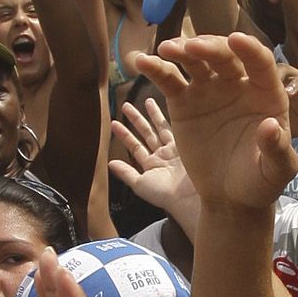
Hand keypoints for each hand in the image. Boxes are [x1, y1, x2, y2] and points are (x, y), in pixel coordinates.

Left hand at [108, 94, 200, 228]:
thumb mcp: (140, 184)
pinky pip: (176, 129)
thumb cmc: (164, 194)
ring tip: (147, 100)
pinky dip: (171, 118)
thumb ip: (126, 172)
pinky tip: (168, 105)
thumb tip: (109, 163)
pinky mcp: (188, 145)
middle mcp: (163, 156)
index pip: (135, 146)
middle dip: (137, 120)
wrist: (188, 196)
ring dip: (153, 114)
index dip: (124, 135)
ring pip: (162, 128)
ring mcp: (176, 150)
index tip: (114, 123)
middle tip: (126, 105)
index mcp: (151, 165)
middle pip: (147, 133)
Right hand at [133, 31, 297, 211]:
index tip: (236, 39)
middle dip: (209, 47)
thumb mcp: (276, 170)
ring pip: (195, 61)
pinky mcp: (184, 101)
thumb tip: (270, 126)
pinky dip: (156, 69)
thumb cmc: (259, 182)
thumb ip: (277, 149)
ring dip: (181, 50)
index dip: (250, 49)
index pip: (260, 63)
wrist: (230, 197)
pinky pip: (169, 80)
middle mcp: (238, 85)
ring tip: (165, 50)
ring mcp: (210, 90)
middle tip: (192, 48)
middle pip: (224, 56)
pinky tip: (142, 62)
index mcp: (266, 94)